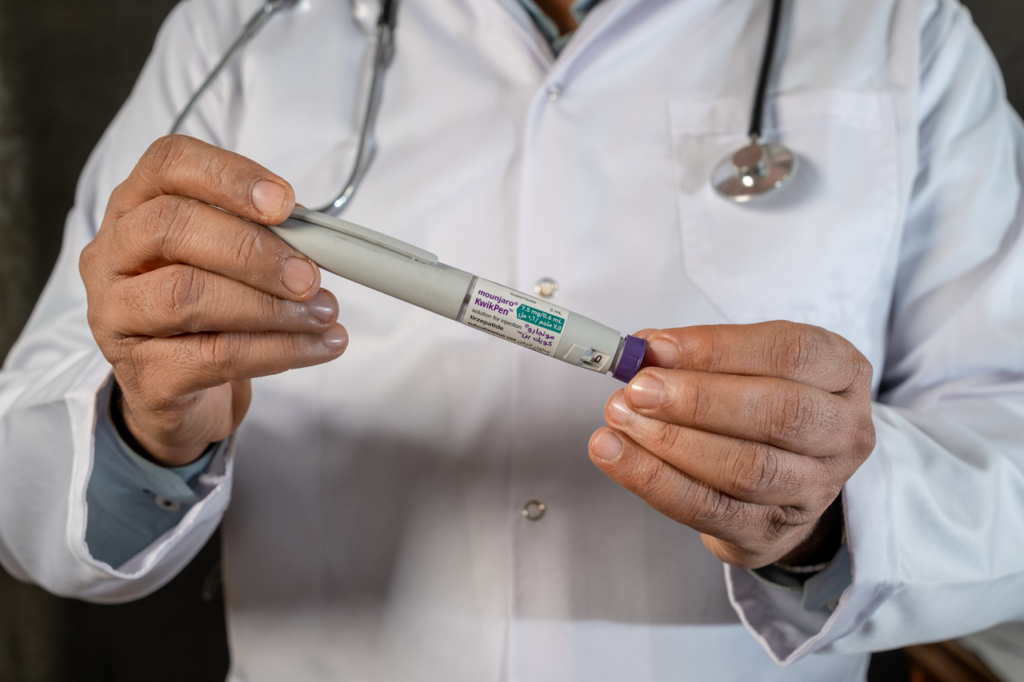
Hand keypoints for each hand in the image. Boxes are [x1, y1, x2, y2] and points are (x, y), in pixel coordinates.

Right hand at [81, 136, 347, 466]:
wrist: (186, 395)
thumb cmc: (210, 312)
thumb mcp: (229, 262)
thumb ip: (263, 237)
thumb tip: (320, 239)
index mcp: (135, 209)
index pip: (168, 164)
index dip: (229, 176)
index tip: (285, 203)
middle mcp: (112, 258)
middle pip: (171, 228)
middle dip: (252, 250)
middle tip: (309, 275)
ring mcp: (116, 318)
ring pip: (188, 296)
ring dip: (271, 306)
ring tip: (323, 313)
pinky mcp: (144, 375)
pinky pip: (215, 357)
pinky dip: (279, 350)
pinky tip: (317, 346)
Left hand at [588, 322, 874, 568]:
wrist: (783, 483)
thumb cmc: (761, 405)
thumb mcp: (747, 365)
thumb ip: (701, 355)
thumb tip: (644, 350)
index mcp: (843, 374)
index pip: (790, 352)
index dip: (719, 348)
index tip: (657, 347)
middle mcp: (842, 433)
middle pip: (779, 413)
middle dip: (697, 400)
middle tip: (636, 390)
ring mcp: (814, 490)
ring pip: (745, 469)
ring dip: (670, 442)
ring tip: (619, 420)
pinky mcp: (770, 532)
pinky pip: (709, 510)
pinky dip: (655, 481)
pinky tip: (617, 456)